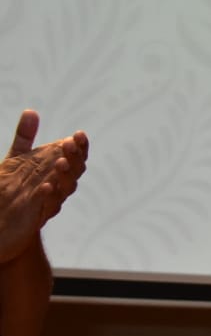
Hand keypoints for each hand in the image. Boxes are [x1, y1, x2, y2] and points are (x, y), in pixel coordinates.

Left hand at [0, 110, 88, 262]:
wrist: (6, 224)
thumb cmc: (15, 189)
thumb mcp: (17, 159)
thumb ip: (25, 138)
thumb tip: (31, 111)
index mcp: (56, 171)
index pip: (74, 156)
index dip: (79, 147)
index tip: (79, 134)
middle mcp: (59, 185)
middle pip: (75, 171)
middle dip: (74, 157)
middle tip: (69, 144)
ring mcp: (51, 200)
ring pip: (65, 188)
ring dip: (64, 175)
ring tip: (60, 162)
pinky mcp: (38, 215)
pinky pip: (48, 205)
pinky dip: (48, 195)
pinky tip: (46, 186)